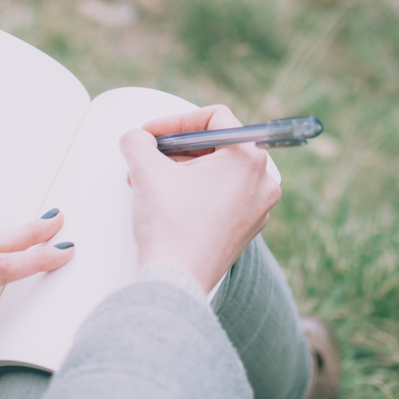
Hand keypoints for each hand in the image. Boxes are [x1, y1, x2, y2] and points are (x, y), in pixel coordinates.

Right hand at [119, 105, 281, 292]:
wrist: (175, 280)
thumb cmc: (170, 227)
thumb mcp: (146, 170)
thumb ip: (138, 141)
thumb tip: (137, 138)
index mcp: (248, 158)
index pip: (213, 118)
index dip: (175, 121)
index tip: (152, 134)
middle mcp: (261, 181)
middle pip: (216, 145)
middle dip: (175, 149)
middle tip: (148, 158)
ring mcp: (257, 207)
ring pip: (217, 171)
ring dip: (181, 171)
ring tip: (150, 182)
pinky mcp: (246, 228)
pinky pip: (222, 196)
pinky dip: (195, 192)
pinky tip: (167, 201)